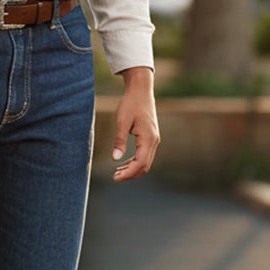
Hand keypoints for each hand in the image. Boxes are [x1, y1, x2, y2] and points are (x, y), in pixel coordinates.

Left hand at [111, 67, 158, 181]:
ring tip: (117, 172)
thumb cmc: (130, 104)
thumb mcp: (122, 122)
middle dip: (130, 174)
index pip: (140, 163)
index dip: (128, 173)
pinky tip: (123, 163)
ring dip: (132, 169)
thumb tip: (115, 159)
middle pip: (144, 166)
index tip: (115, 178)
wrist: (140, 91)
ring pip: (145, 162)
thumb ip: (119, 140)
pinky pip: (144, 155)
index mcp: (148, 139)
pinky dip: (135, 162)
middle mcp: (154, 141)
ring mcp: (153, 140)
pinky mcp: (150, 137)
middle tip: (114, 177)